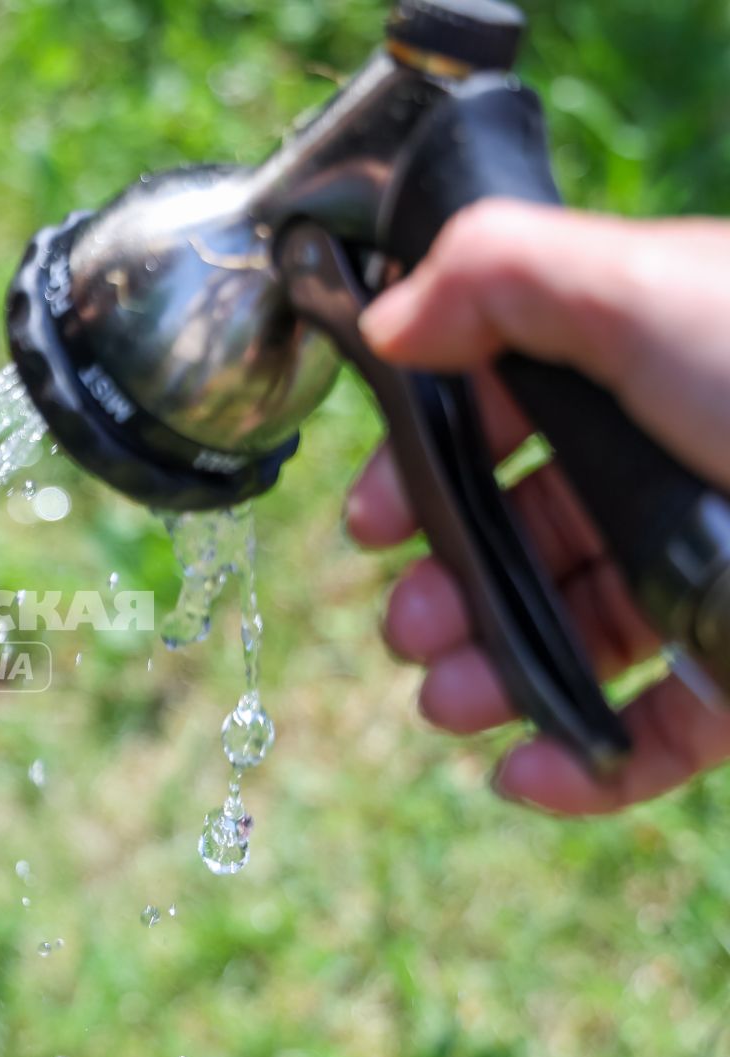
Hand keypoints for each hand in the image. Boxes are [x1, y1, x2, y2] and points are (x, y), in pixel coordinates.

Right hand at [346, 200, 729, 813]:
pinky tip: (525, 770)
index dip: (427, 469)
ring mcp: (713, 575)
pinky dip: (581, 758)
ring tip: (449, 700)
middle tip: (407, 626)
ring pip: (575, 635)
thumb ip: (497, 276)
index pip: (505, 417)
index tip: (372, 522)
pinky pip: (651, 728)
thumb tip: (388, 322)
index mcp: (642, 368)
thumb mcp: (642, 287)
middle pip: (529, 536)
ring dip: (494, 674)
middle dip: (448, 586)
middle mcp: (673, 468)